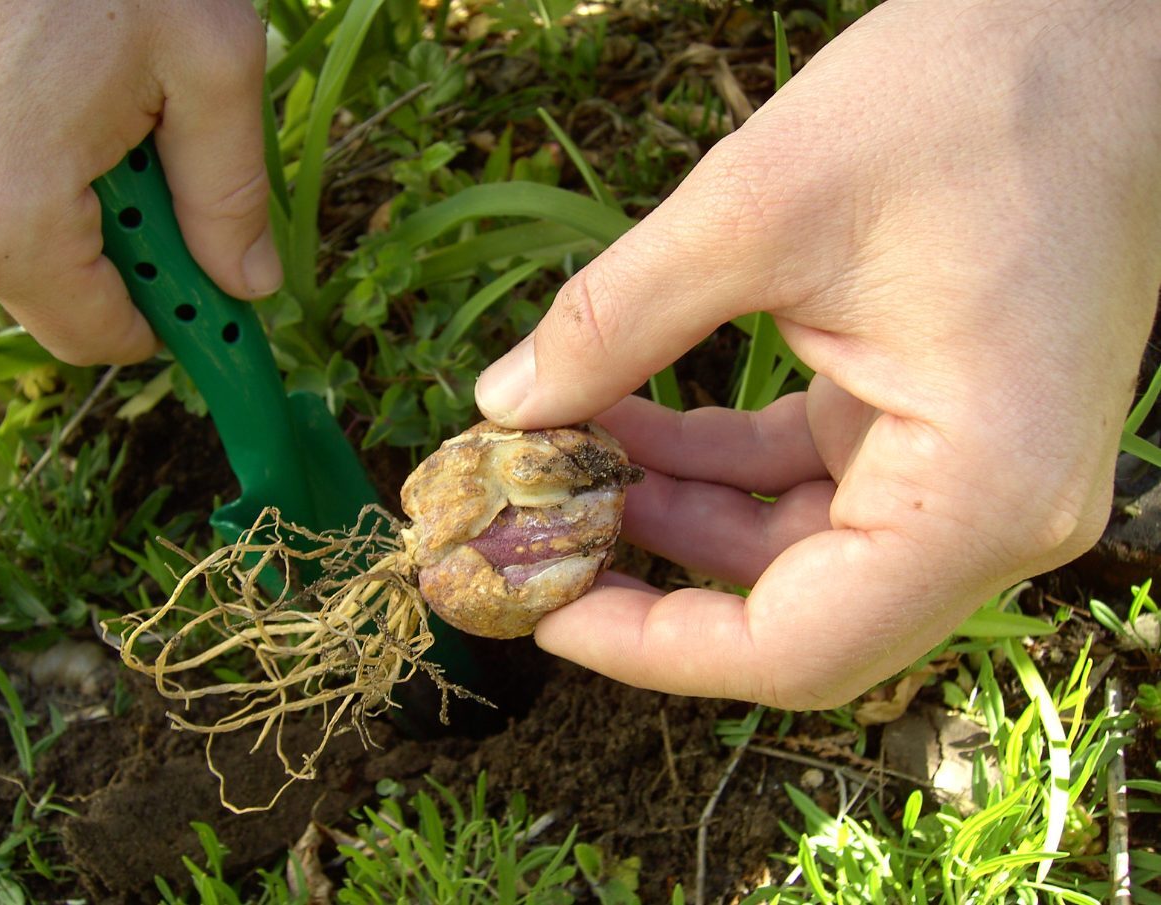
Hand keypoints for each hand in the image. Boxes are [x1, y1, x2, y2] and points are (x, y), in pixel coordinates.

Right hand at [0, 0, 277, 364]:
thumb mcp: (202, 57)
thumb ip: (229, 190)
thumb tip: (248, 283)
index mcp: (0, 220)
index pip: (94, 337)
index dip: (160, 317)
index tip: (201, 287)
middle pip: (36, 274)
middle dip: (100, 224)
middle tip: (134, 126)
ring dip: (28, 171)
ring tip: (50, 69)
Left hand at [475, 0, 1160, 707]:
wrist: (1091, 37)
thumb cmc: (969, 100)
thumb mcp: (759, 203)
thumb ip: (620, 318)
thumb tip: (506, 408)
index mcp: (981, 492)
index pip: (797, 648)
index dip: (650, 647)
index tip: (538, 607)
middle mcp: (991, 512)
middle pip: (791, 617)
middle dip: (646, 580)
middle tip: (528, 538)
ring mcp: (964, 472)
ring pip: (786, 550)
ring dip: (667, 511)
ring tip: (559, 456)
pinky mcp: (930, 424)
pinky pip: (802, 481)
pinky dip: (711, 463)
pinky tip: (621, 419)